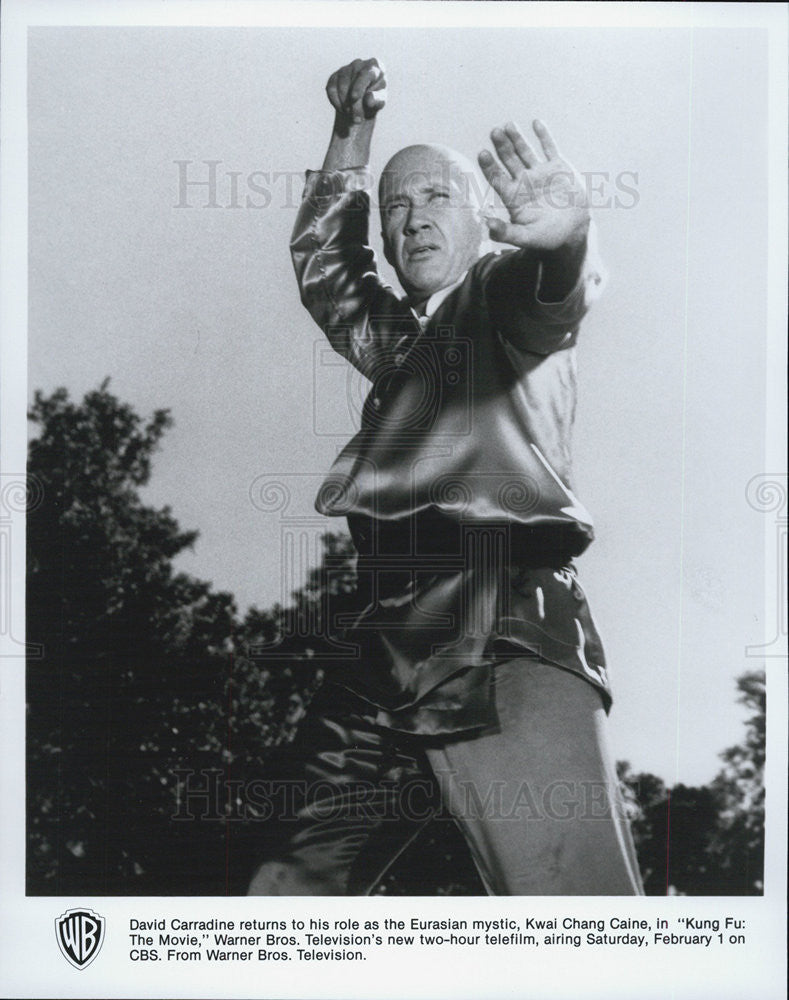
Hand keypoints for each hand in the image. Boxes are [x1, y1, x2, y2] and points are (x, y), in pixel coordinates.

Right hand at [326, 58, 386, 125]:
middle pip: (352, 81)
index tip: (354, 98)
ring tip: (351, 114)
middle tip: (357, 119)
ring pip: (340, 85)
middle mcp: (360, 64)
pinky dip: (336, 102)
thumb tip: (369, 99)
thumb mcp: (379, 103)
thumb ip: (376, 100)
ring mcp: (346, 68)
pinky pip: (331, 89)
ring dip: (344, 103)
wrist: (362, 106)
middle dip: (353, 102)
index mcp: (375, 66)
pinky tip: (342, 109)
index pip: (365, 74)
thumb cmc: (374, 101)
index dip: (358, 86)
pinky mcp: (334, 76)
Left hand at [478, 121, 588, 251]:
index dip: (489, 166)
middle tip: (494, 132)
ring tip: (508, 125)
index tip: (482, 153)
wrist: (574, 232)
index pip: (497, 178)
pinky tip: (536, 123)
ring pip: (525, 151)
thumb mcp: (525, 237)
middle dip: (502, 146)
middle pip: (509, 160)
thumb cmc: (546, 238)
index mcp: (513, 196)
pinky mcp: (557, 167)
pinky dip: (544, 136)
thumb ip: (506, 232)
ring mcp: (540, 172)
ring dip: (517, 138)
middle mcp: (523, 181)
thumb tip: (487, 224)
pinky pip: (549, 148)